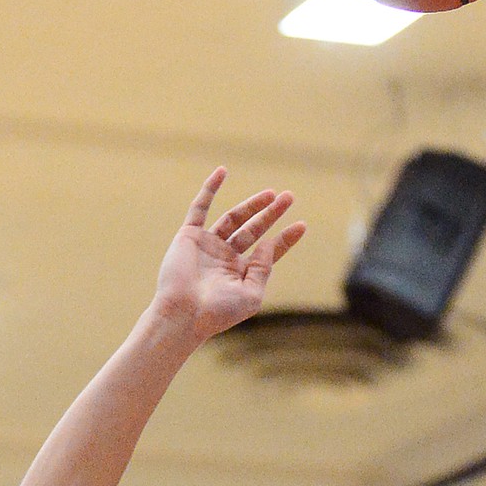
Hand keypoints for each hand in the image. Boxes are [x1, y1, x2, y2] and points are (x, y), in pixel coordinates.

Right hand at [152, 168, 306, 337]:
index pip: (268, 251)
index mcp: (242, 273)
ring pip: (234, 218)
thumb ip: (264, 268)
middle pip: (254, 229)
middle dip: (271, 214)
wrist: (184, 314)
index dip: (285, 238)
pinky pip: (200, 207)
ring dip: (252, 204)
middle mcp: (225, 257)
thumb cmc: (219, 312)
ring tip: (272, 193)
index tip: (302, 225)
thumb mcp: (252, 294)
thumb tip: (270, 243)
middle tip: (290, 197)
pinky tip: (223, 172)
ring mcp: (208, 245)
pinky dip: (210, 188)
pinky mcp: (190, 236)